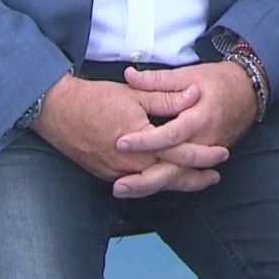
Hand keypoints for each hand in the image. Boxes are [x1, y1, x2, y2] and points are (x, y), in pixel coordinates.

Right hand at [30, 75, 227, 196]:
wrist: (57, 111)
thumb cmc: (95, 99)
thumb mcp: (135, 93)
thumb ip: (166, 98)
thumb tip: (194, 95)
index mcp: (142, 141)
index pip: (180, 153)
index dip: (203, 154)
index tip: (221, 154)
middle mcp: (130, 163)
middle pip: (171, 177)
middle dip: (195, 179)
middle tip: (215, 177)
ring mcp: (117, 173)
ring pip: (154, 185)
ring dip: (177, 184)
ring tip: (196, 182)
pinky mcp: (106, 175)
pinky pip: (137, 184)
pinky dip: (154, 184)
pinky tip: (164, 180)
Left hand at [112, 63, 258, 197]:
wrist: (250, 91)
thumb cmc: (218, 80)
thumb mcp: (188, 74)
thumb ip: (158, 79)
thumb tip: (130, 75)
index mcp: (198, 118)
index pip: (170, 135)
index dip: (145, 140)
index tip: (121, 143)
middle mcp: (204, 141)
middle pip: (174, 168)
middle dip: (146, 180)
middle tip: (119, 186)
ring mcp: (207, 153)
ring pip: (178, 177)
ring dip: (151, 186)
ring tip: (125, 190)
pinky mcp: (207, 159)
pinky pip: (184, 174)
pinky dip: (165, 183)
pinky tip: (144, 189)